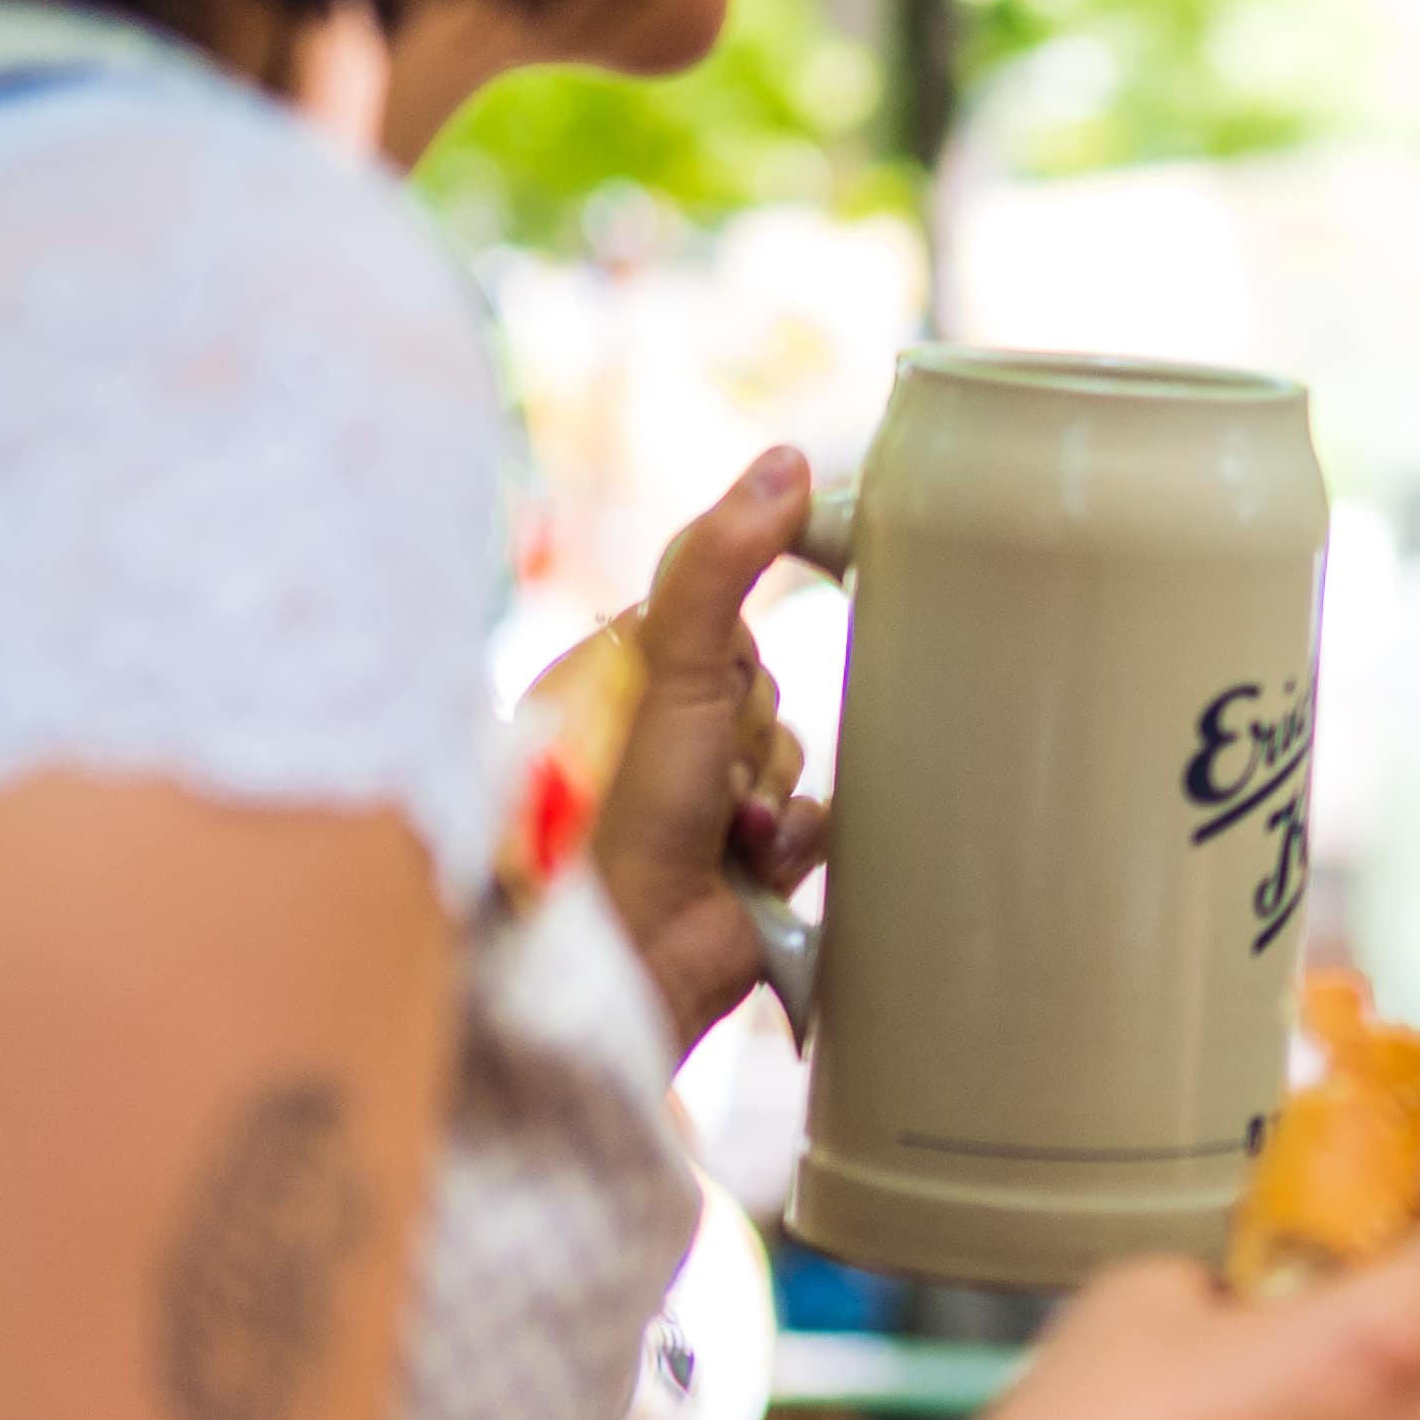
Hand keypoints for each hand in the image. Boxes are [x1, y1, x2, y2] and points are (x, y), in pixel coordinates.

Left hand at [589, 450, 830, 1049]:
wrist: (634, 960)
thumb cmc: (626, 811)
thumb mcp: (672, 665)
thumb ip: (723, 559)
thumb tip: (787, 460)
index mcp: (610, 677)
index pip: (712, 617)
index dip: (727, 651)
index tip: (720, 678)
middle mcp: (649, 736)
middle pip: (760, 684)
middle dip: (752, 732)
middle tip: (711, 774)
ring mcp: (695, 802)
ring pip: (790, 750)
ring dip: (773, 792)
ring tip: (728, 833)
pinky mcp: (741, 860)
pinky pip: (808, 817)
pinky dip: (794, 839)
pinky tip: (757, 865)